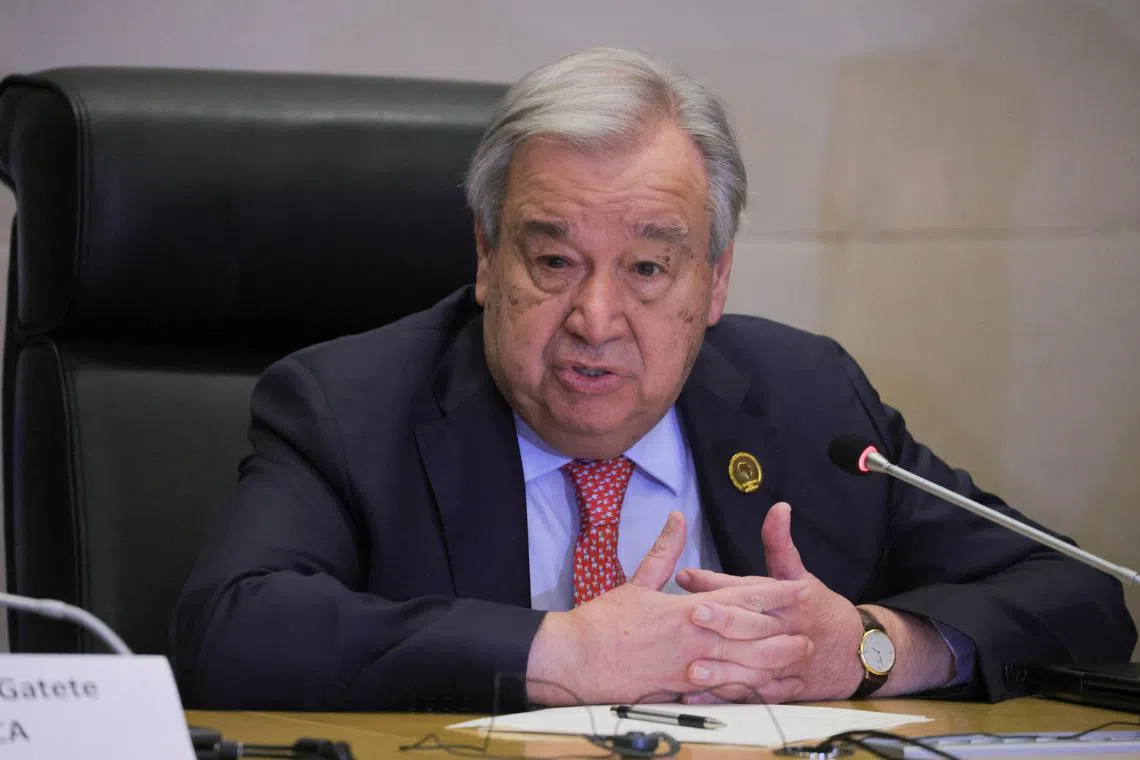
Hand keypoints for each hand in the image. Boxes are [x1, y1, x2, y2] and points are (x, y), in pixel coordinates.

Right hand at [526, 511, 812, 704]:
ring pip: (743, 667)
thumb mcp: (637, 581)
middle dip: (783, 634)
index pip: (741, 597)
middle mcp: (695, 638)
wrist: (579, 659)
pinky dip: (745, 690)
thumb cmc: (605, 621)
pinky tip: (761, 691)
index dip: (773, 593)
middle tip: (810, 634)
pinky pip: (721, 691)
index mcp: (687, 609)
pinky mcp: (681, 690)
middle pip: (751, 635)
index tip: (798, 589)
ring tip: (795, 663)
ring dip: (773, 664)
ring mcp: (690, 667)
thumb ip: (664, 551)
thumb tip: (678, 517)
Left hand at [676, 502, 864, 702]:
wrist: (858, 651)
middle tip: (690, 615)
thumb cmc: (819, 609)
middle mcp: (785, 630)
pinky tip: (699, 696)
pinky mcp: (783, 688)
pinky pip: (753, 695)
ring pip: (752, 666)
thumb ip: (780, 543)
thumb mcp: (799, 574)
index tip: (685, 576)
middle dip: (721, 620)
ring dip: (723, 668)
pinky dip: (727, 696)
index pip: (748, 588)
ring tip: (691, 668)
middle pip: (751, 625)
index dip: (718, 582)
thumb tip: (778, 508)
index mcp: (786, 599)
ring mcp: (785, 662)